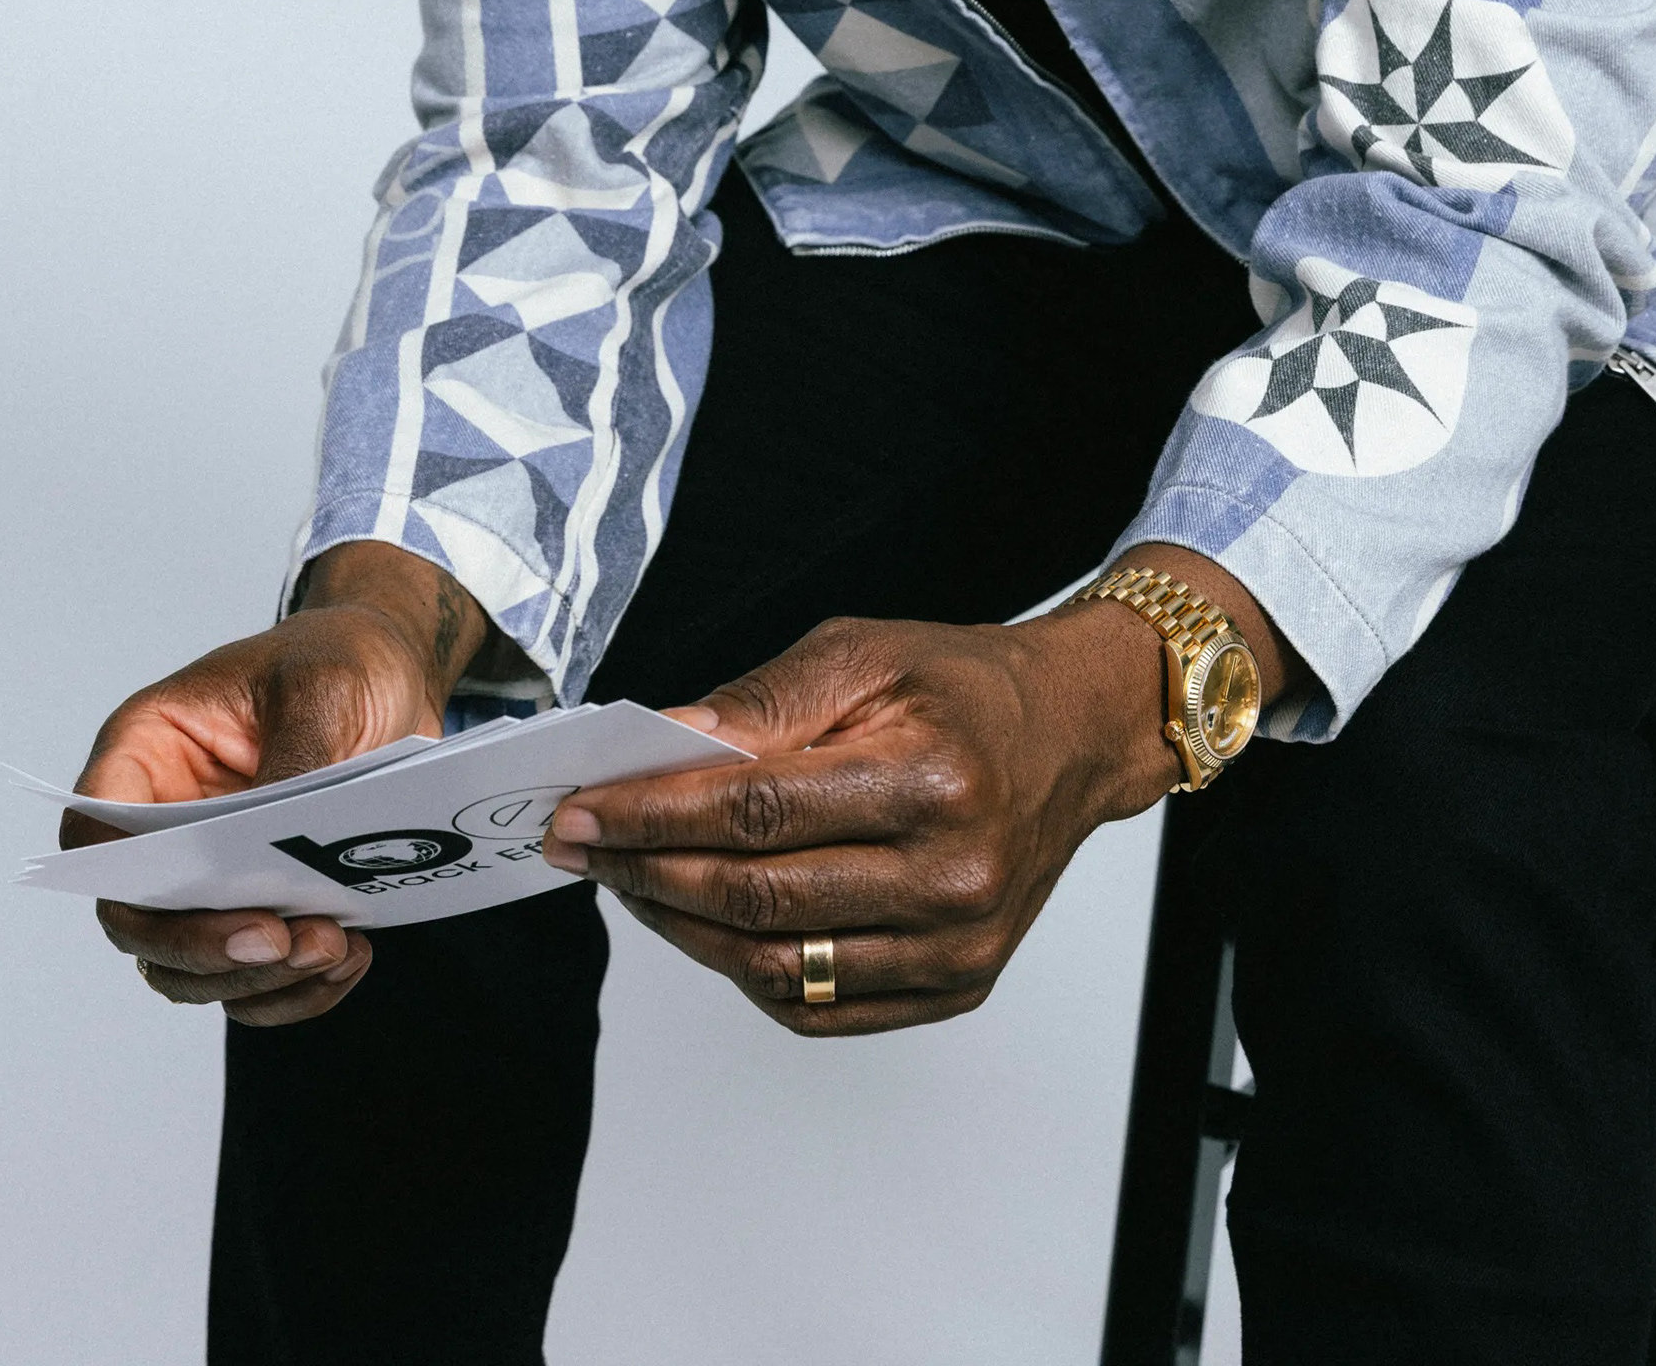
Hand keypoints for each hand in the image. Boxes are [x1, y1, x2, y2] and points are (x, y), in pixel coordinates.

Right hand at [68, 542, 488, 1027]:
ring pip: (195, 968)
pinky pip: (257, 979)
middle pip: (142, 920)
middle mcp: (165, 824)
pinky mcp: (263, 905)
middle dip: (207, 947)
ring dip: (258, 980)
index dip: (125, 882)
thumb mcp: (324, 683)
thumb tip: (284, 844)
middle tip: (282, 941)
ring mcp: (210, 874)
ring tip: (331, 949)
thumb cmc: (340, 659)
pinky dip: (297, 990)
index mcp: (149, 751)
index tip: (200, 901)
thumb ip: (297, 756)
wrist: (395, 674)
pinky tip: (348, 960)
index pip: (97, 834)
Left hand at [541, 553, 1292, 1036]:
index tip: (581, 809)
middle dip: (647, 871)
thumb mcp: (865, 653)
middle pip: (759, 897)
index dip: (653, 815)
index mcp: (934, 776)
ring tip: (632, 880)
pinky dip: (745, 969)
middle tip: (583, 847)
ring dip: (684, 927)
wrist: (1073, 736)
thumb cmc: (964, 685)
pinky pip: (818, 1003)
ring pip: (777, 964)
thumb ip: (762, 704)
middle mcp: (954, 875)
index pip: (758, 811)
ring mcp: (957, 945)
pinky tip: (706, 922)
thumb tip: (662, 746)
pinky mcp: (956, 986)